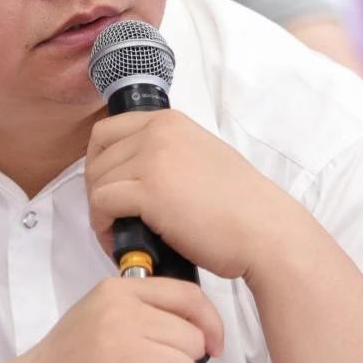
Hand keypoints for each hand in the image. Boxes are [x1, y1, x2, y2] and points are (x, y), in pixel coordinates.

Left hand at [85, 110, 276, 280]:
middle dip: (97, 190)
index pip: (107, 130)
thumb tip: (135, 171)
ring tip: (118, 235)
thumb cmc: (240, 207)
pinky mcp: (149, 190)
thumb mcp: (201, 157)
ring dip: (100, 212)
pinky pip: (102, 204)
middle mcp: (158, 132)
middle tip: (112, 218)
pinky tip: (119, 241)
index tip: (108, 187)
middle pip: (97, 157)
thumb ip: (168, 153)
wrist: (265, 232)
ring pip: (97, 183)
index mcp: (170, 122)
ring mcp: (153, 158)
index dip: (99, 162)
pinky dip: (103, 227)